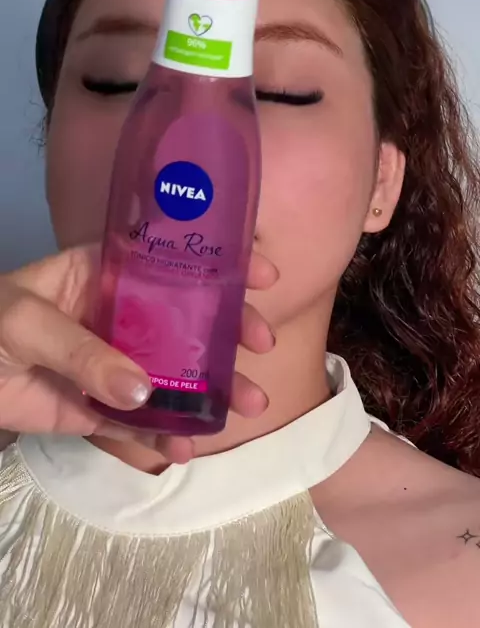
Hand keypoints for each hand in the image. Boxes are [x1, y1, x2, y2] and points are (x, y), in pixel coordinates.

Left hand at [0, 246, 276, 461]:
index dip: (217, 264)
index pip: (169, 261)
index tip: (260, 275)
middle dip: (228, 331)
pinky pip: (139, 421)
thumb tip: (145, 391)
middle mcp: (119, 315)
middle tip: (262, 347)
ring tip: (246, 405)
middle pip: (185, 319)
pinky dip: (166, 434)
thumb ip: (81, 349)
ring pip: (172, 373)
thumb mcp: (26, 319)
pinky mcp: (98, 408)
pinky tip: (188, 445)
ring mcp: (113, 363)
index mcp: (104, 274)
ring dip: (211, 389)